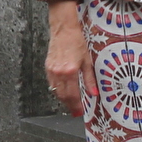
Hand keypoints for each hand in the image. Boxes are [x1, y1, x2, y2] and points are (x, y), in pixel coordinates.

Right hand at [43, 3, 90, 118]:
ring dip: (63, 99)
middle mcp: (59, 72)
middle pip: (63, 96)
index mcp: (70, 71)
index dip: (76, 106)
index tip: (80, 111)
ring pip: (56, 91)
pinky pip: (51, 84)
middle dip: (69, 105)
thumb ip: (90, 79)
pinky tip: (63, 91)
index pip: (73, 95)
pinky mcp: (48, 67)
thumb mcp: (87, 61)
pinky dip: (57, 90)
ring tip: (70, 103)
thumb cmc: (76, 41)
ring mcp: (52, 70)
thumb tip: (94, 92)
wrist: (64, 29)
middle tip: (76, 111)